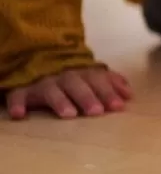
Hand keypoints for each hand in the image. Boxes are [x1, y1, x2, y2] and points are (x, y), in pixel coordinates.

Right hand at [5, 66, 132, 120]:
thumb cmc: (71, 75)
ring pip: (50, 89)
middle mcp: (63, 76)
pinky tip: (20, 114)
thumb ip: (110, 83)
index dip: (108, 92)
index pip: (97, 80)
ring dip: (60, 101)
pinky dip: (17, 103)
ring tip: (69, 114)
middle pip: (76, 84)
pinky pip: (17, 95)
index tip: (119, 106)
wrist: (36, 59)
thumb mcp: (91, 76)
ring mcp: (42, 83)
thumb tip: (129, 94)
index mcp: (82, 73)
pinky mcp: (21, 90)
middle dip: (87, 97)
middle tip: (97, 112)